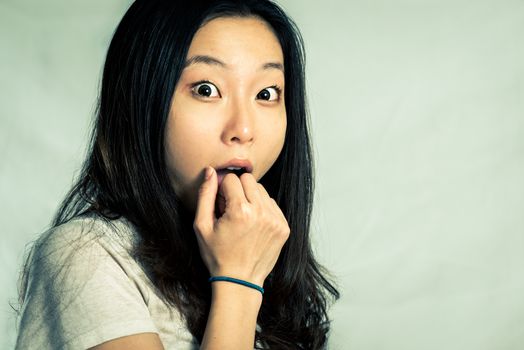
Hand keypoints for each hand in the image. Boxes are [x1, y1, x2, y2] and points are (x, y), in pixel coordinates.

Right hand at [193, 167, 289, 285]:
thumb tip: (211, 171)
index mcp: (240, 211)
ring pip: (262, 191)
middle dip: (237, 190)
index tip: (220, 205)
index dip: (221, 189)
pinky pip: (272, 204)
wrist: (240, 282)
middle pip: (249, 180)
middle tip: (230, 210)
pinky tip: (253, 225)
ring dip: (251, 198)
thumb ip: (205, 195)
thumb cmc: (217, 255)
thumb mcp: (202, 226)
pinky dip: (262, 209)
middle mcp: (261, 213)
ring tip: (242, 219)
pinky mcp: (284, 227)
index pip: (231, 178)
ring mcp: (275, 220)